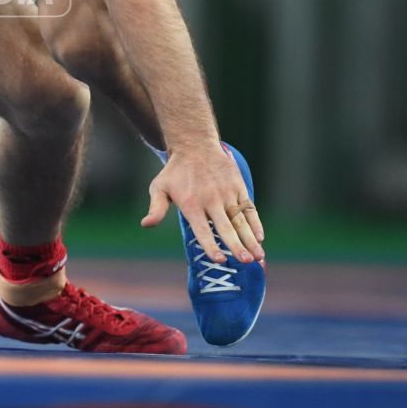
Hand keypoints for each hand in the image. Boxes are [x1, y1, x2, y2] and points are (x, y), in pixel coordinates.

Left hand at [139, 144, 264, 263]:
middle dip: (236, 246)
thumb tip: (146, 224)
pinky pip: (249, 208)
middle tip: (245, 262)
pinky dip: (256, 223)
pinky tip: (260, 238)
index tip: (219, 260)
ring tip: (258, 256)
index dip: (210, 245)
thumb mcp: (159, 187)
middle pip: (225, 227)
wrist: (195, 145)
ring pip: (240, 220)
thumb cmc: (175, 172)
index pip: (202, 230)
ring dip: (250, 239)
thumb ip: (156, 208)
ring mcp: (227, 193)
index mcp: (191, 204)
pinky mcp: (238, 187)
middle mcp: (211, 200)